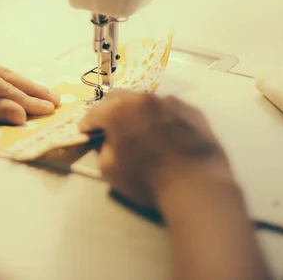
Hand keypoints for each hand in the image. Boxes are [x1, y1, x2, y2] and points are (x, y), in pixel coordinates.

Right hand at [79, 90, 233, 211]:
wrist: (197, 184)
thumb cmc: (148, 180)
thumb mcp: (111, 171)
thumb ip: (103, 150)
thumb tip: (109, 141)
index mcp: (118, 111)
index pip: (94, 112)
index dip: (87, 123)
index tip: (85, 131)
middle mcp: (142, 99)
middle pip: (118, 97)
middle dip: (109, 109)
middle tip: (109, 125)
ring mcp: (169, 102)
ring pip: (145, 101)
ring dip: (137, 111)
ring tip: (140, 129)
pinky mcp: (191, 110)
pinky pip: (170, 109)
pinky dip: (161, 117)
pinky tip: (166, 134)